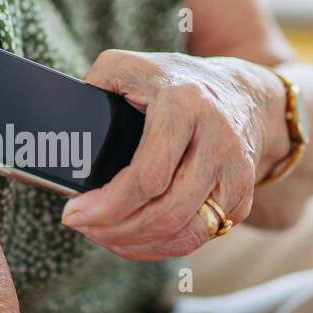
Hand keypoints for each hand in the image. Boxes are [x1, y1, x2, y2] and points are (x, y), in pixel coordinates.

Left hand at [59, 49, 288, 260]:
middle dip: (117, 230)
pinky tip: (134, 238)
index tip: (74, 212)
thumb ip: (98, 82)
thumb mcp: (133, 66)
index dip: (108, 205)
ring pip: (186, 233)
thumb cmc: (176, 83)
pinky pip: (200, 237)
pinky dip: (162, 247)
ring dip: (138, 244)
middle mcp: (218, 140)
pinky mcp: (242, 197)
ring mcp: (236, 172)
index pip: (148, 177)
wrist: (243, 96)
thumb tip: (68, 117)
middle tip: (83, 227)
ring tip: (103, 236)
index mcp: (185, 106)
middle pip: (167, 212)